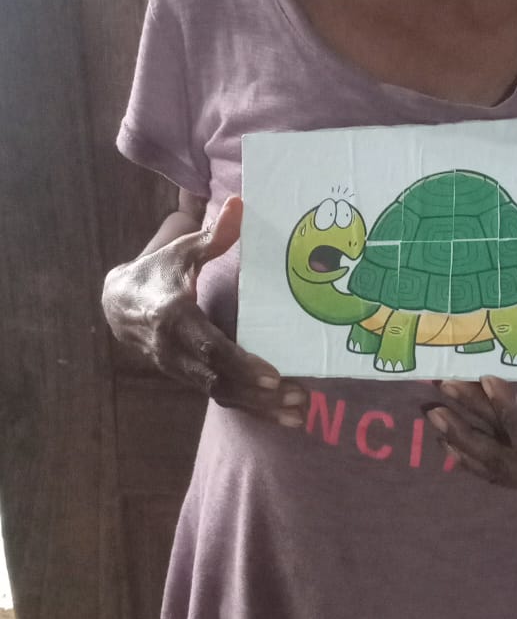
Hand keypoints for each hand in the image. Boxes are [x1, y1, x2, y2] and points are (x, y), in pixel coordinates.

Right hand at [101, 195, 306, 425]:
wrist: (117, 303)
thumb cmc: (158, 272)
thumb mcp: (182, 251)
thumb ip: (213, 236)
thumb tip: (240, 204)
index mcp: (174, 317)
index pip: (210, 348)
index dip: (242, 365)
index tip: (274, 375)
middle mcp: (174, 349)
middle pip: (219, 380)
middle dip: (259, 394)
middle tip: (297, 398)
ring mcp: (178, 368)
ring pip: (220, 394)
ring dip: (259, 407)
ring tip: (297, 414)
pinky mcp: (185, 377)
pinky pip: (218, 396)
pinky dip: (249, 407)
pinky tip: (278, 414)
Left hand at [425, 316, 516, 506]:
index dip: (509, 412)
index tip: (487, 379)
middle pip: (503, 457)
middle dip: (469, 427)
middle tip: (440, 397)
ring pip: (495, 468)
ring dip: (462, 442)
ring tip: (433, 416)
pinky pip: (499, 475)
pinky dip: (473, 460)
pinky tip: (448, 445)